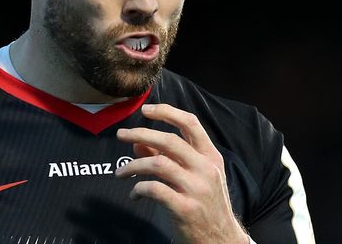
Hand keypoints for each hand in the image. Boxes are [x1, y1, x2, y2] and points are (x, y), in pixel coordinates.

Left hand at [115, 103, 248, 243]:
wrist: (221, 239)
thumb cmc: (204, 204)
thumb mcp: (194, 177)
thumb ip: (168, 158)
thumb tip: (138, 144)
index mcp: (210, 156)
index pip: (191, 124)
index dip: (167, 112)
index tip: (146, 109)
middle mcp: (206, 169)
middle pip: (169, 140)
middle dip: (141, 134)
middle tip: (121, 134)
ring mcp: (197, 189)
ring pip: (158, 164)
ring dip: (133, 166)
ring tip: (121, 173)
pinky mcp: (185, 208)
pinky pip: (154, 189)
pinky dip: (138, 189)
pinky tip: (134, 194)